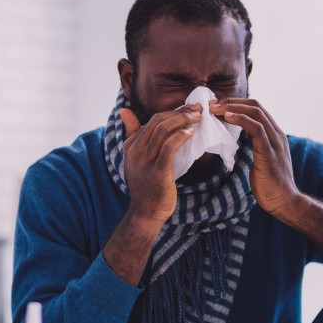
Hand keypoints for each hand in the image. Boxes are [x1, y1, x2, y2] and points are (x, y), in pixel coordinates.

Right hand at [120, 105, 200, 224]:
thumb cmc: (146, 185)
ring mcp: (144, 161)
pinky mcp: (157, 171)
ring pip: (163, 130)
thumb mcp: (135, 158)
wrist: (146, 212)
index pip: (151, 120)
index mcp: (130, 146)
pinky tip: (191, 133)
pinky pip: (169, 147)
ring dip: (183, 121)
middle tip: (197, 110)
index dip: (172, 112)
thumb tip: (124, 110)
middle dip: (180, 112)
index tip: (189, 110)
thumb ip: (132, 133)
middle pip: (157, 121)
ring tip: (198, 118)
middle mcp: (134, 151)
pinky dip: (181, 137)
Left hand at [209, 98, 299, 217]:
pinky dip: (241, 119)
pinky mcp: (269, 151)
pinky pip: (256, 128)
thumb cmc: (268, 184)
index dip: (235, 104)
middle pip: (255, 105)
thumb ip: (254, 146)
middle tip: (210, 104)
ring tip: (213, 108)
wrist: (282, 201)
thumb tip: (238, 139)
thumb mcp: (260, 159)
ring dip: (232, 107)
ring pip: (255, 112)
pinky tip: (226, 117)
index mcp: (274, 134)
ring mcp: (274, 141)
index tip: (216, 106)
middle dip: (231, 102)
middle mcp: (276, 133)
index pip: (255, 108)